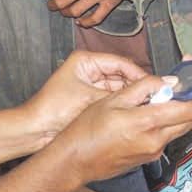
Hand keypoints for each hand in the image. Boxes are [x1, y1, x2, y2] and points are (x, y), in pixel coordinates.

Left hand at [28, 51, 147, 133]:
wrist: (34, 131)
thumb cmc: (52, 110)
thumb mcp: (90, 98)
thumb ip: (119, 94)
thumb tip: (146, 91)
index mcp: (86, 60)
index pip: (121, 63)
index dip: (139, 75)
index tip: (156, 85)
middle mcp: (89, 70)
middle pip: (122, 76)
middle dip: (138, 87)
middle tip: (157, 97)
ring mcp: (90, 86)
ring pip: (119, 89)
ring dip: (132, 97)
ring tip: (149, 105)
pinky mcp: (90, 100)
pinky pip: (111, 100)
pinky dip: (122, 106)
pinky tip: (135, 112)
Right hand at [48, 74, 191, 183]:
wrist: (75, 161)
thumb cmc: (88, 129)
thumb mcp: (114, 99)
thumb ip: (145, 87)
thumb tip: (169, 81)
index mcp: (148, 123)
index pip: (190, 109)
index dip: (190, 94)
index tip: (182, 85)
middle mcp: (156, 141)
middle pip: (190, 121)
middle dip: (186, 105)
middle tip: (169, 93)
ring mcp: (154, 152)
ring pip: (179, 130)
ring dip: (174, 116)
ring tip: (152, 105)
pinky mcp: (149, 159)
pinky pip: (165, 139)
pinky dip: (162, 127)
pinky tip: (143, 120)